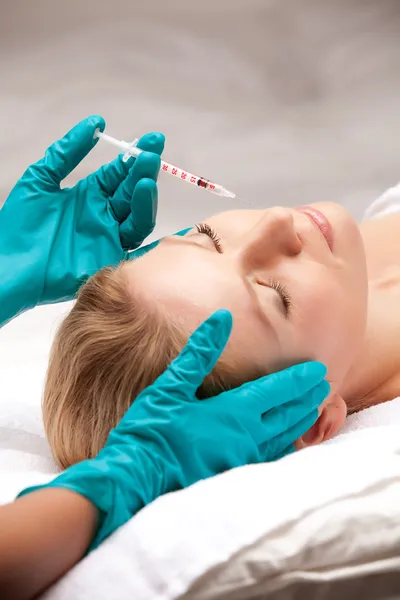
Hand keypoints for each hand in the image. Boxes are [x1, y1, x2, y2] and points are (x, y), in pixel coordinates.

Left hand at [0, 115, 163, 325]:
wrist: (10, 266)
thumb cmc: (19, 226)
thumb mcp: (40, 179)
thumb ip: (67, 151)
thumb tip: (96, 123)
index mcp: (89, 195)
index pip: (119, 172)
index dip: (134, 156)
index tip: (151, 140)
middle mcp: (103, 215)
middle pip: (132, 192)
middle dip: (143, 173)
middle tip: (151, 156)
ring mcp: (109, 239)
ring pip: (138, 219)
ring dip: (145, 200)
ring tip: (145, 182)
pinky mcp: (110, 261)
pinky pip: (139, 253)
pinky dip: (157, 244)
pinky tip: (168, 227)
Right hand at [19, 310, 328, 548]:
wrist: (137, 478)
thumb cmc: (151, 429)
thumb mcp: (170, 385)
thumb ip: (199, 352)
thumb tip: (222, 319)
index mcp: (232, 411)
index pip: (276, 391)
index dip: (298, 379)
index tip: (318, 370)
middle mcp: (245, 436)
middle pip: (286, 414)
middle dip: (306, 398)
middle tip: (324, 385)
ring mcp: (241, 458)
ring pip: (283, 437)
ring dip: (301, 419)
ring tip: (314, 408)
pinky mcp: (233, 473)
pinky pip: (270, 456)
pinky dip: (286, 442)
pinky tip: (287, 440)